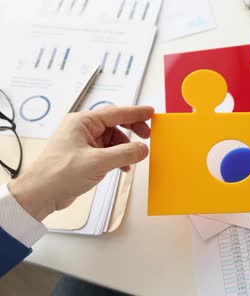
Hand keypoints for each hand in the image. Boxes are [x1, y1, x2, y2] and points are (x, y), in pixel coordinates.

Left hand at [8, 106, 153, 221]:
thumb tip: (143, 149)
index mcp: (82, 122)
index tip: (151, 113)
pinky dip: (119, 158)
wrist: (40, 195)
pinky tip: (124, 167)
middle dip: (132, 129)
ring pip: (113, 140)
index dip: (135, 113)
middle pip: (115, 124)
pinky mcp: (85, 157)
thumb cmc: (59, 174)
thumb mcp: (98, 162)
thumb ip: (125, 153)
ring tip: (135, 157)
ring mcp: (84, 143)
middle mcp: (83, 129)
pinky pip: (108, 152)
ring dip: (126, 148)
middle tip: (148, 134)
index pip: (115, 113)